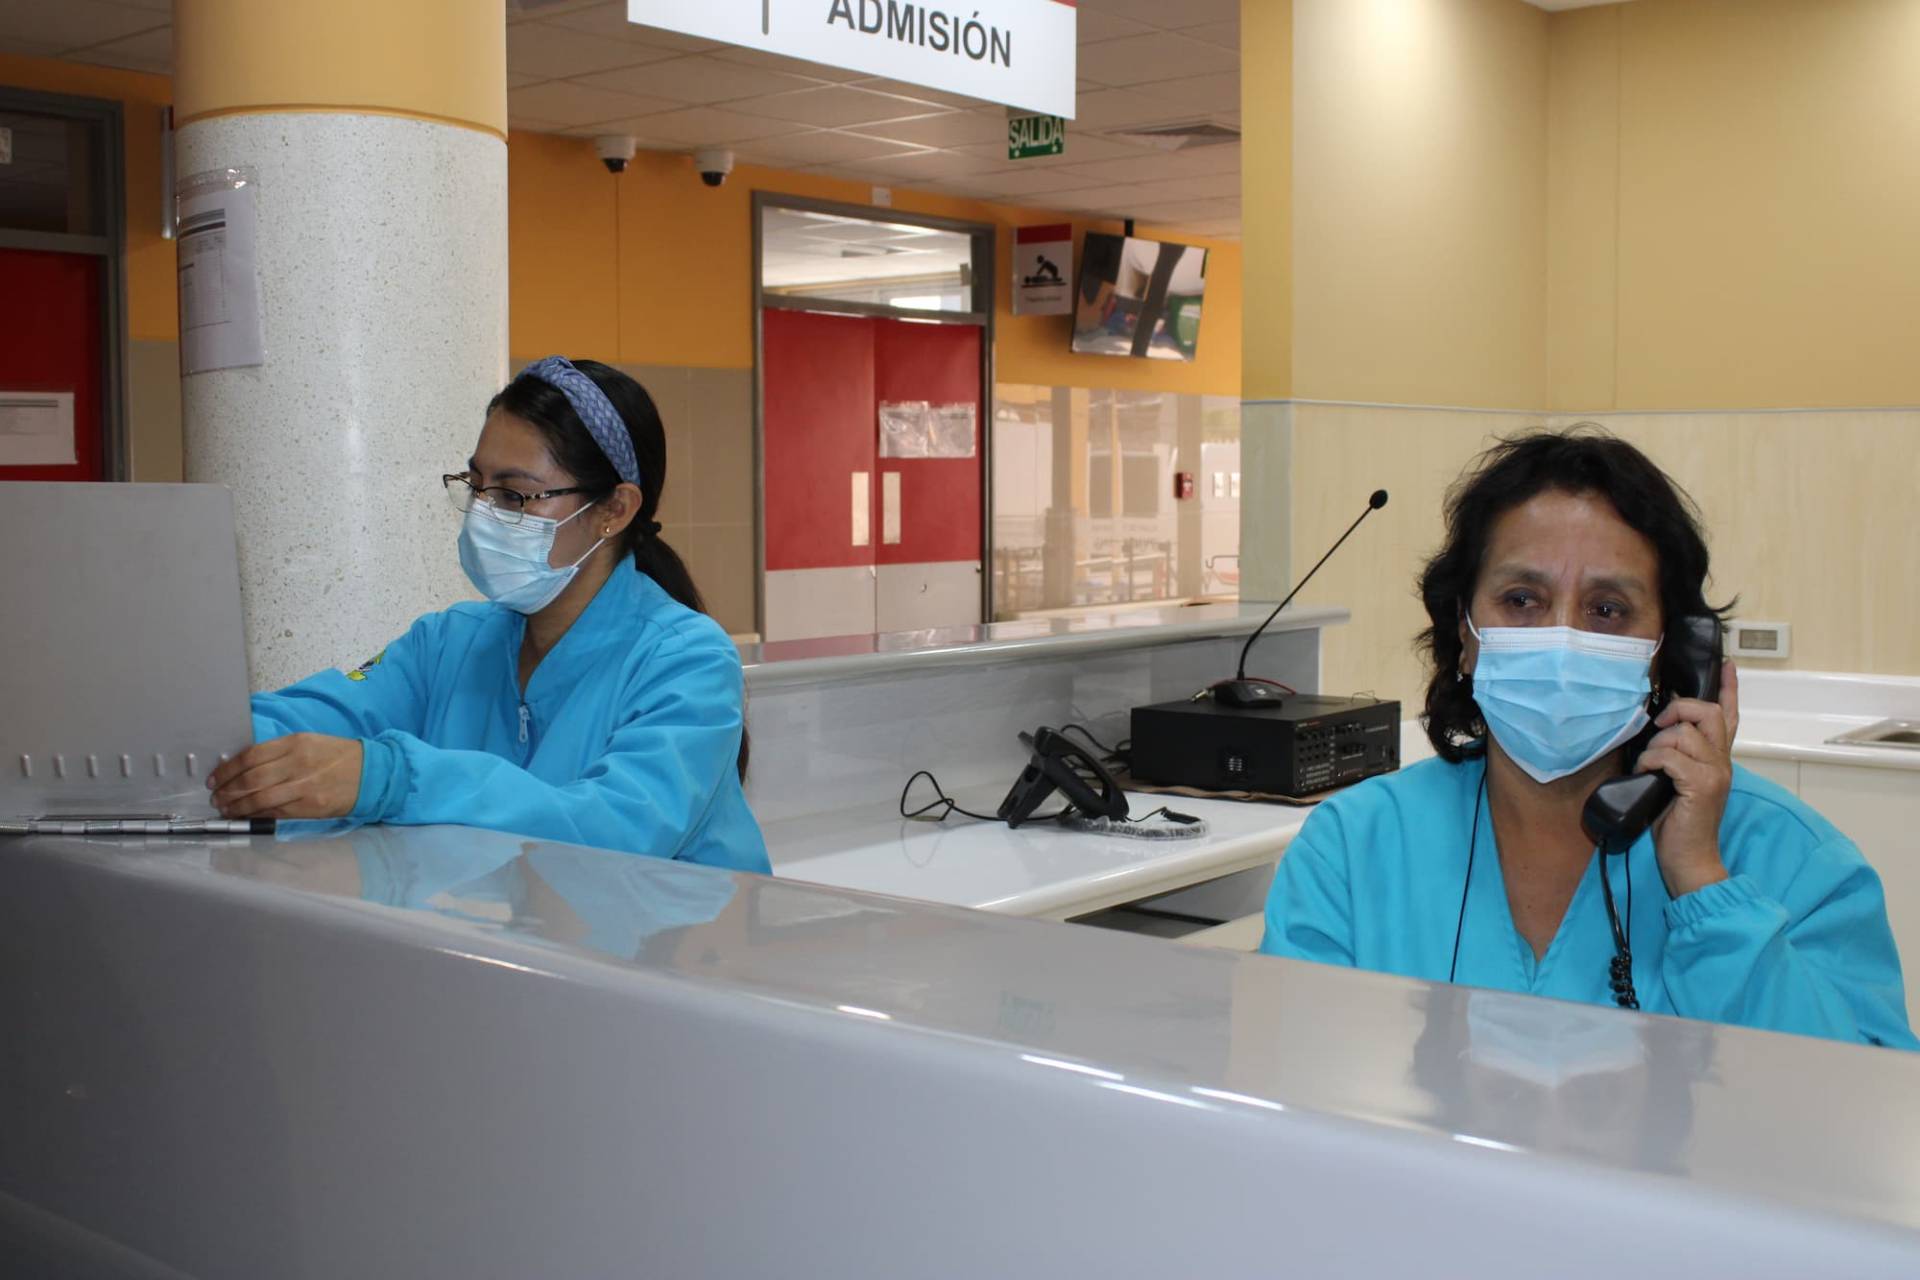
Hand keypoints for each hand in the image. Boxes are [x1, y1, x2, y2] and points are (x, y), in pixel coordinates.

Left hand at [208, 734, 363, 820]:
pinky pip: (275, 812)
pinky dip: (255, 815)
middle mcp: (298, 764)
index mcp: (296, 743)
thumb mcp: (309, 742)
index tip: (216, 778)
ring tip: (225, 809)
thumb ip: (279, 752)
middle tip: (216, 797)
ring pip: (259, 798)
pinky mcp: (310, 806)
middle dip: (228, 790)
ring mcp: (304, 786)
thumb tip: (245, 767)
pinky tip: (245, 816)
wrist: (371, 773)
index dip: (228, 769)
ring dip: (237, 806)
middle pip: (251, 778)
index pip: (251, 756)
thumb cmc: (339, 757)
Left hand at [1638, 660, 1739, 897]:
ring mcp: (1715, 773)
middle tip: (1659, 726)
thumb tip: (1656, 733)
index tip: (1728, 665)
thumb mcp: (1676, 783)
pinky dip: (1652, 760)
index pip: (1730, 717)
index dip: (1728, 689)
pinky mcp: (1701, 786)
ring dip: (1658, 743)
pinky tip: (1646, 774)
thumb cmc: (1677, 824)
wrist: (1690, 860)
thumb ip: (1676, 758)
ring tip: (1649, 764)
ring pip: (1686, 733)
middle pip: (1709, 713)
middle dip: (1679, 710)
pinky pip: (1671, 756)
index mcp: (1718, 759)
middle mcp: (1723, 762)